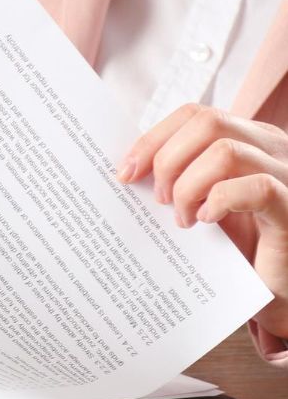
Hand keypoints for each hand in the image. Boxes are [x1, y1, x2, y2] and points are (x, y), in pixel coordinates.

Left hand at [117, 103, 287, 336]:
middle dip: (168, 161)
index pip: (195, 114)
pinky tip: (207, 221)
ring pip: (225, 152)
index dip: (154, 139)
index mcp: (248, 139)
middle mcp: (270, 148)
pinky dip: (220, 201)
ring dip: (189, 187)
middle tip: (159, 201)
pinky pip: (255, 188)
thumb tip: (128, 169)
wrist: (275, 284)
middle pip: (207, 123)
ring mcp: (285, 174)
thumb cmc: (236, 244)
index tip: (126, 173)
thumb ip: (179, 178)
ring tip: (183, 219)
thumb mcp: (203, 201)